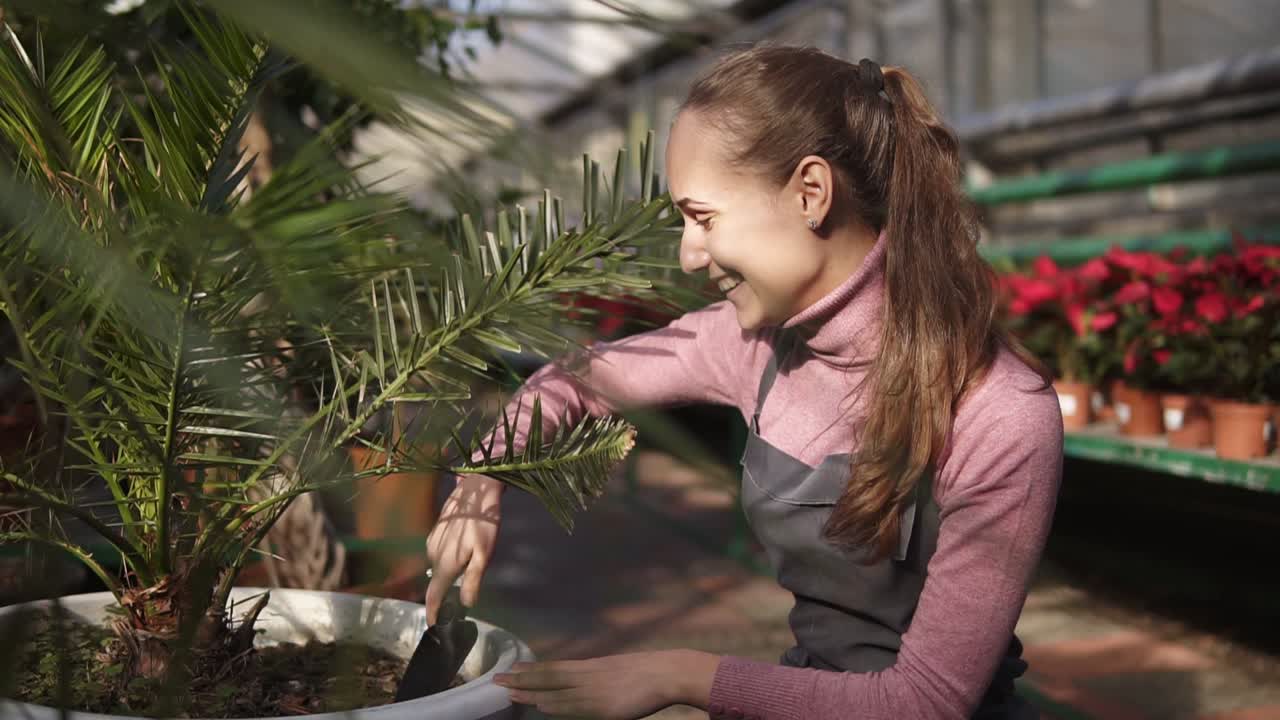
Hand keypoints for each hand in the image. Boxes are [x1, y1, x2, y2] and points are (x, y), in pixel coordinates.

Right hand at [424, 473, 502, 623]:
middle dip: (443, 593)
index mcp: (444, 564)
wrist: (475, 489)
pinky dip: (446, 559)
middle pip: (435, 582)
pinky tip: (460, 552)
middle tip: (457, 600)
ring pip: (437, 566)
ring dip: (446, 573)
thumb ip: (473, 579)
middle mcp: (433, 555)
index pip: (433, 595)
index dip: (432, 613)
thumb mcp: (484, 554)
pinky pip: (438, 553)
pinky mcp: (434, 531)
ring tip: (463, 572)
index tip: (434, 627)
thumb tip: (466, 603)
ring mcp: (431, 541)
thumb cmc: (483, 522)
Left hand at [493, 650, 720, 718]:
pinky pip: (574, 704)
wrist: (667, 672)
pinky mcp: (604, 705)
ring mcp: (594, 690)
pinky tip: (540, 703)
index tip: (512, 669)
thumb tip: (585, 684)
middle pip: (549, 676)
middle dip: (522, 678)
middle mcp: (588, 675)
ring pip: (556, 690)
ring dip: (531, 691)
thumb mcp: (617, 672)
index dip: (532, 670)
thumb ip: (598, 679)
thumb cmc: (648, 674)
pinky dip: (555, 704)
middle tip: (496, 678)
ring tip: (509, 691)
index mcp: (592, 667)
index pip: (555, 667)